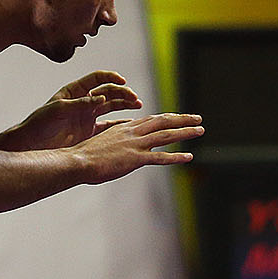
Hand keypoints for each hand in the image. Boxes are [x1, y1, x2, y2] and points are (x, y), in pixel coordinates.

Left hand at [3, 70, 142, 150]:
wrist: (32, 143)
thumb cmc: (40, 123)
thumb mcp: (58, 109)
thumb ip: (80, 103)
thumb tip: (100, 97)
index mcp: (75, 91)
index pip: (97, 78)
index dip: (111, 78)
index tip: (123, 81)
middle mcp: (84, 102)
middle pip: (108, 92)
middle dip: (123, 93)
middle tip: (134, 98)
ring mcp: (88, 116)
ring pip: (112, 107)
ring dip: (125, 105)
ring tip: (138, 105)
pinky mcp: (89, 131)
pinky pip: (108, 126)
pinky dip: (120, 124)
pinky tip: (131, 124)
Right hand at [74, 112, 202, 183]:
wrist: (77, 161)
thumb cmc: (83, 156)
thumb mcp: (99, 145)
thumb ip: (112, 144)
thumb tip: (116, 149)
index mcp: (123, 128)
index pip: (150, 120)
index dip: (166, 118)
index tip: (177, 117)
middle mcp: (132, 133)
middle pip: (162, 121)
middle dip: (182, 119)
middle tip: (197, 118)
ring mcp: (135, 145)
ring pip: (166, 135)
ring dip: (185, 132)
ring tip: (200, 130)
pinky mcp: (136, 158)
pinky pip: (161, 157)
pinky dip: (176, 157)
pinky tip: (189, 156)